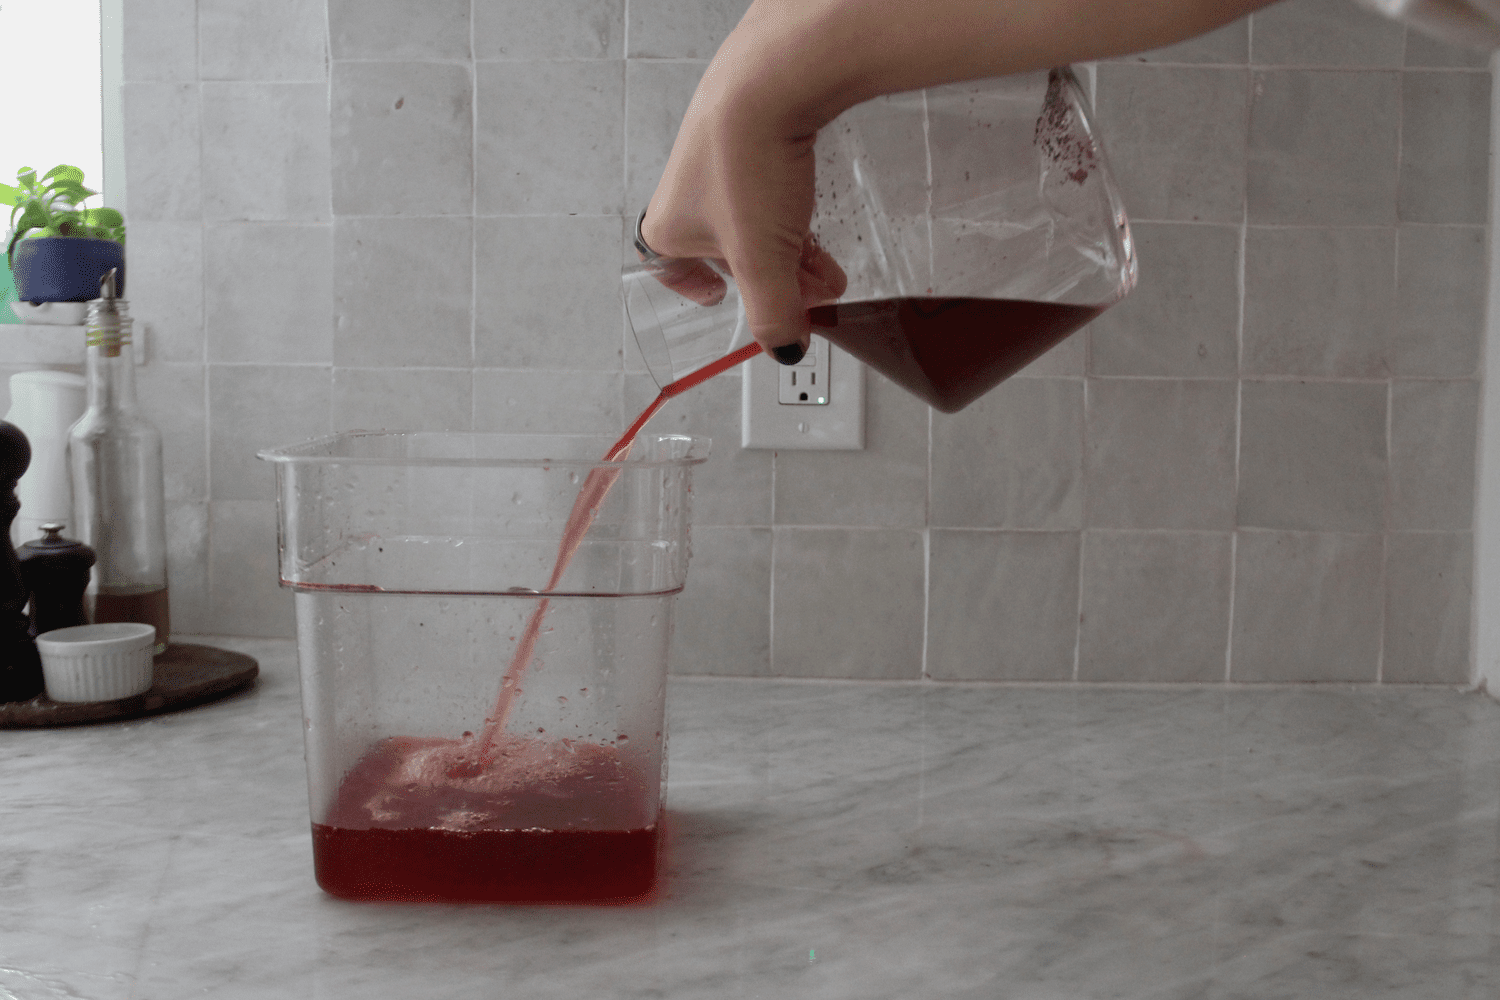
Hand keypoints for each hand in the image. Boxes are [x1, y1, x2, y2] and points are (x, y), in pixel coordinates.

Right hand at [638, 25, 846, 361]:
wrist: (771, 84)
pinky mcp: (751, 136)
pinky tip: (821, 229)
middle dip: (773, 281)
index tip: (717, 297)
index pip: (671, 272)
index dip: (697, 290)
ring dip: (791, 254)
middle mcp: (684, 194)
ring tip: (828, 274)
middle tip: (808, 300)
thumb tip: (785, 348)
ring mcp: (717, 162)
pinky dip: (794, 214)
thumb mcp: (764, 263)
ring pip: (755, 223)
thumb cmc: (745, 167)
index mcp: (667, 230)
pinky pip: (771, 189)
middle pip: (730, 254)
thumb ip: (775, 315)